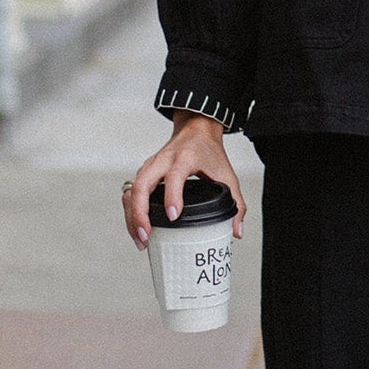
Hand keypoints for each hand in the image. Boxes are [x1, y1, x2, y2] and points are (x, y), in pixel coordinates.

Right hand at [123, 114, 245, 247]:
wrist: (196, 130)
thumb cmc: (208, 151)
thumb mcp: (227, 174)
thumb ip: (236, 203)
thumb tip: (236, 231)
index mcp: (185, 157)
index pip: (174, 176)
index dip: (172, 196)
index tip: (173, 216)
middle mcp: (163, 160)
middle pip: (142, 184)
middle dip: (140, 212)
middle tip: (146, 235)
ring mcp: (151, 166)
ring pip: (132, 190)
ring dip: (132, 215)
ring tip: (141, 239)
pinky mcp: (144, 172)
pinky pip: (131, 192)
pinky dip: (131, 211)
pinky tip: (137, 228)